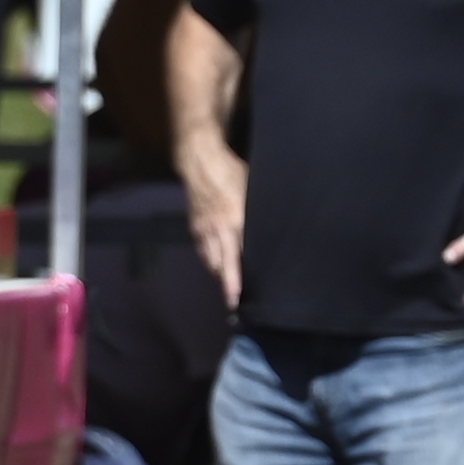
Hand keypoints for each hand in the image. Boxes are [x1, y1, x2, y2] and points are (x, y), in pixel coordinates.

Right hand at [182, 164, 246, 301]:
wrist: (200, 163)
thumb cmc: (231, 172)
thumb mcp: (251, 190)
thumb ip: (255, 213)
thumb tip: (268, 230)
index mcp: (235, 219)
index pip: (238, 256)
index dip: (239, 277)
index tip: (239, 295)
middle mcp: (218, 228)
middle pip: (221, 265)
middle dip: (227, 284)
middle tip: (233, 302)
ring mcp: (203, 229)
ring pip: (210, 261)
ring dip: (219, 273)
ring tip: (228, 285)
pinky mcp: (195, 226)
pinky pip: (203, 251)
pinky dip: (210, 260)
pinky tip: (217, 264)